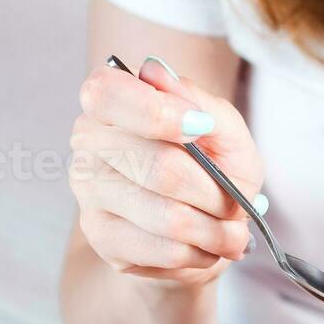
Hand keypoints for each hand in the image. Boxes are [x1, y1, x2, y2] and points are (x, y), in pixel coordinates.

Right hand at [69, 57, 263, 286]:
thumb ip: (201, 102)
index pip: (109, 94)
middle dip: (214, 193)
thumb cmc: (211, 170)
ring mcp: (88, 191)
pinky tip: (206, 246)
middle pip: (159, 168)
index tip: (201, 127)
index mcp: (111, 100)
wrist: (200, 229)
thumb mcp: (224, 132)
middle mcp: (88, 141)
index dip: (159, 113)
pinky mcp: (100, 236)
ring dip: (215, 230)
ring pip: (168, 216)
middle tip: (235, 203)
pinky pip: (165, 249)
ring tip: (232, 232)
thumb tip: (154, 72)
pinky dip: (201, 252)